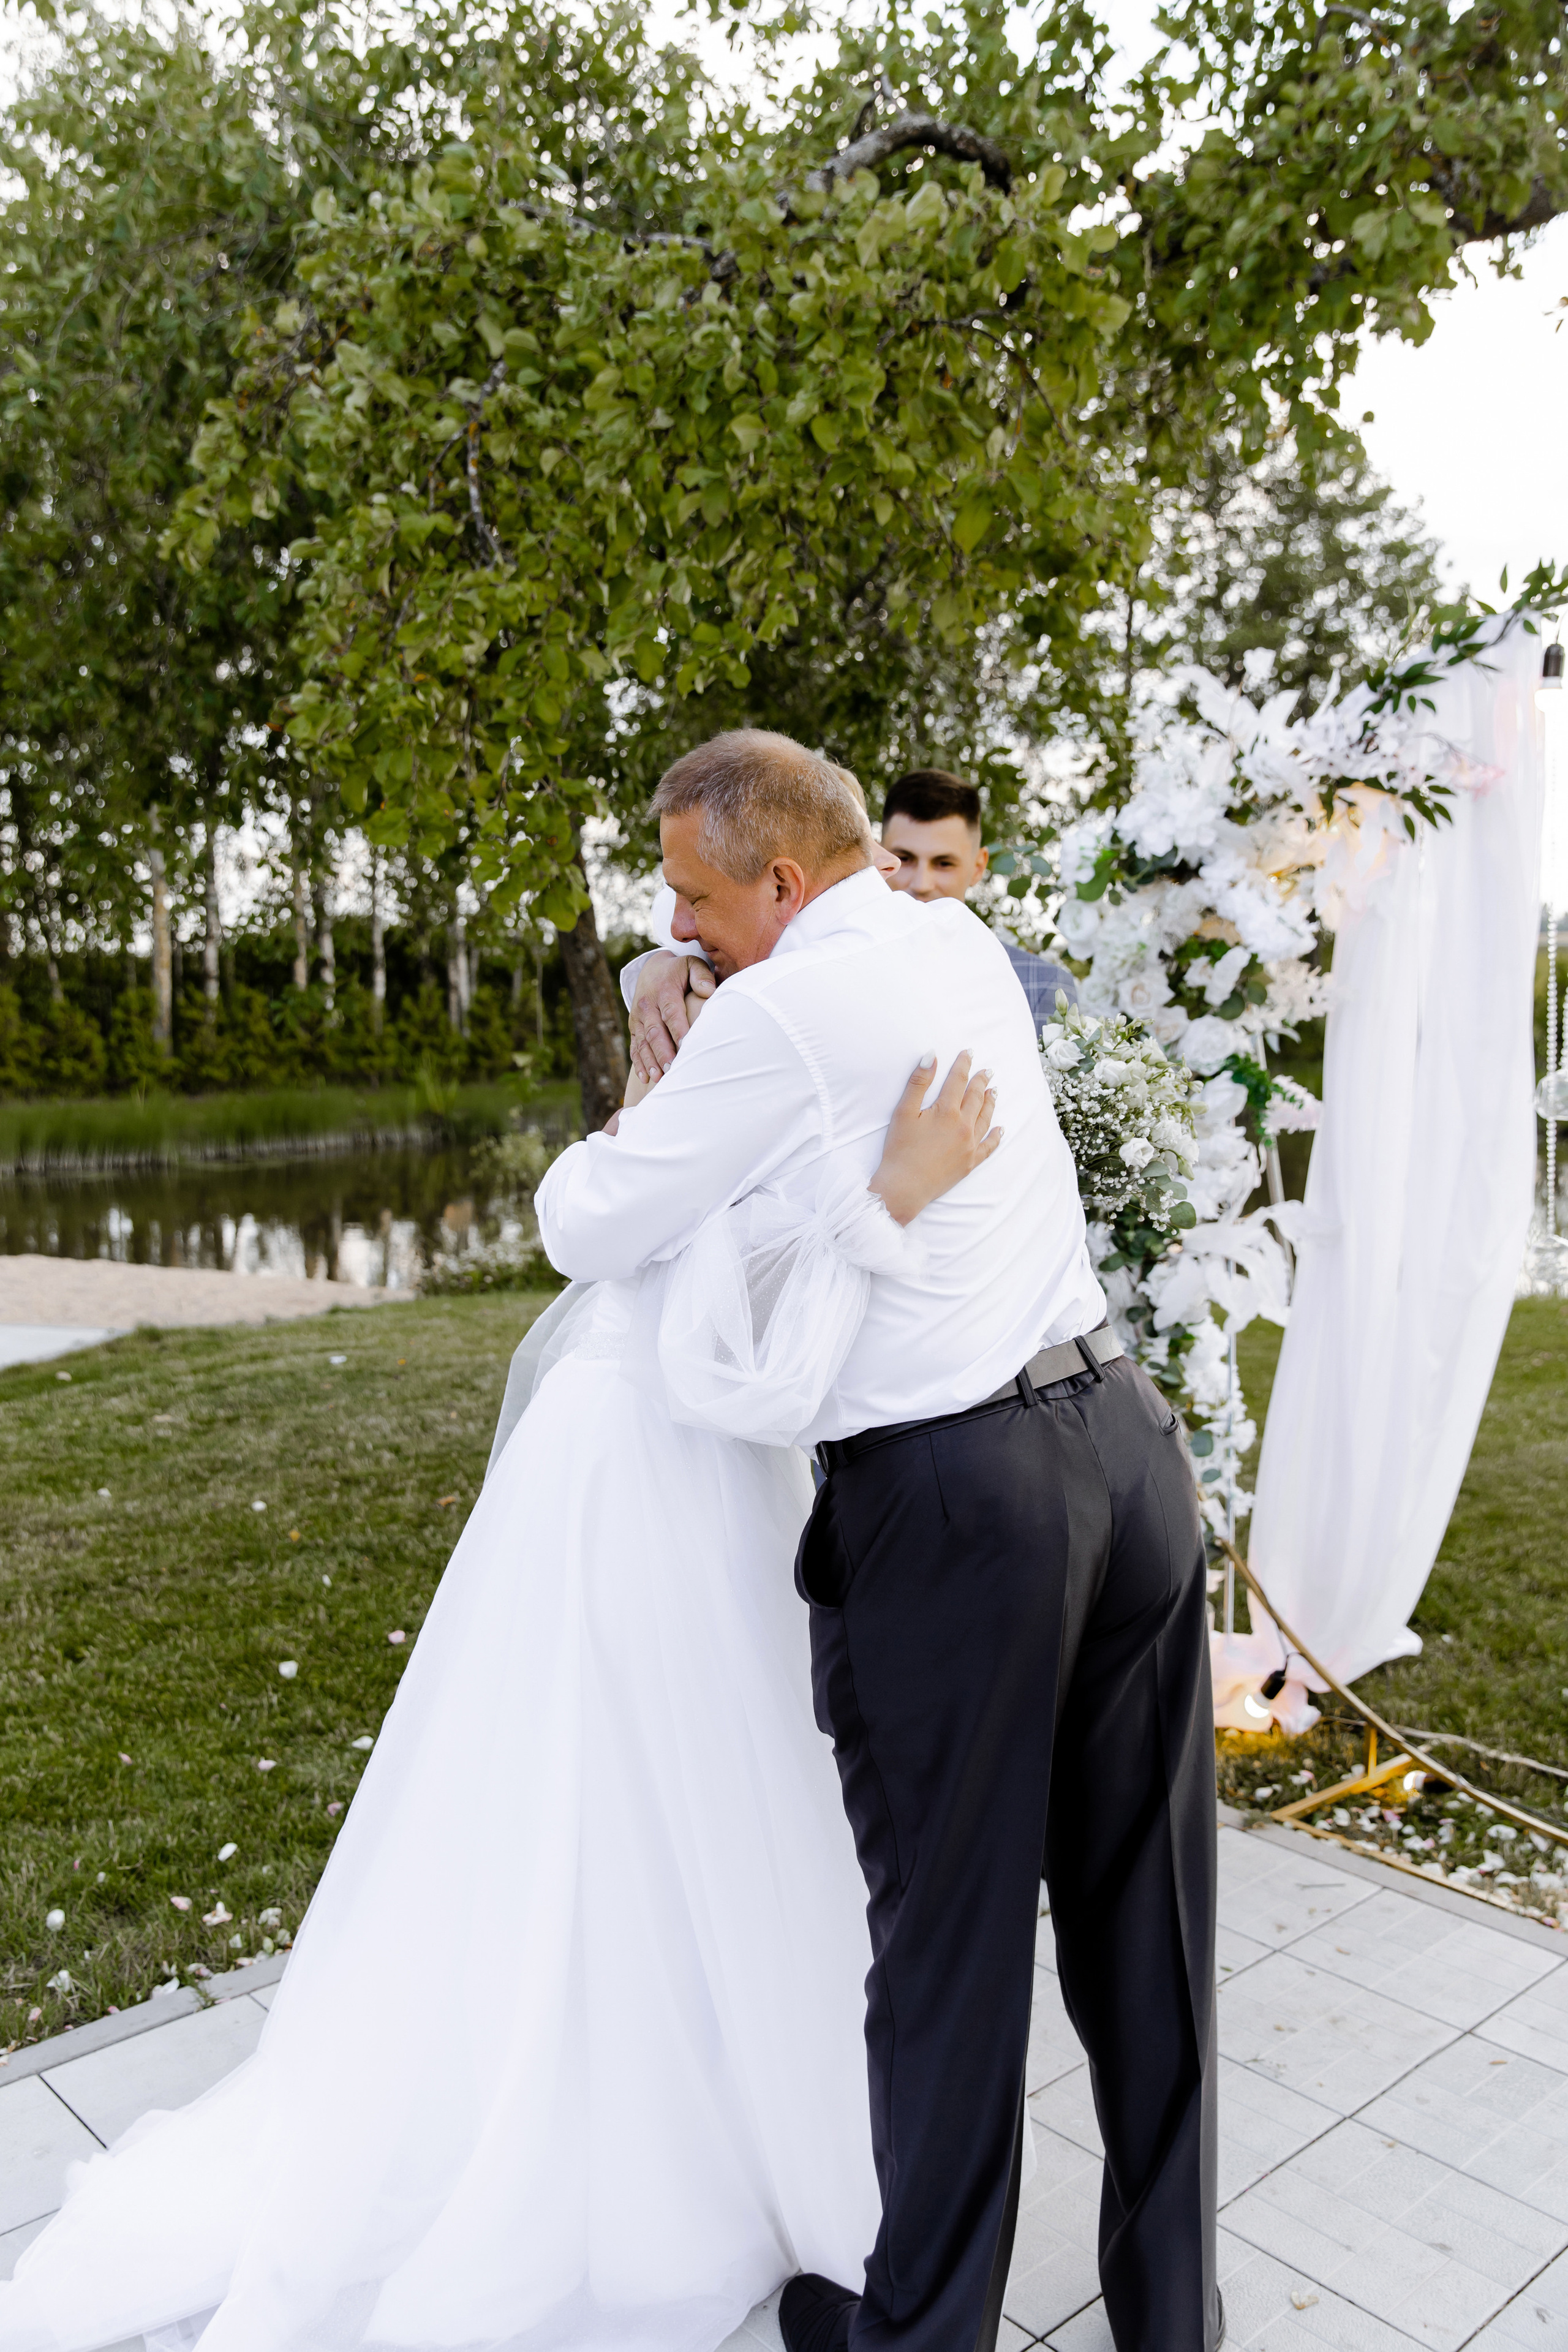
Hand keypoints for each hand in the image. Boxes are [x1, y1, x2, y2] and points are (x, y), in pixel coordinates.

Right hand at [629, 952, 716, 1087]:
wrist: (652, 969)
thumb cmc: (679, 971)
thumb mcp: (691, 964)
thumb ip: (701, 975)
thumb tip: (709, 991)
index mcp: (663, 990)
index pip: (671, 1012)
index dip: (678, 1029)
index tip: (686, 1046)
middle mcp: (647, 1005)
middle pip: (654, 1031)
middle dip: (662, 1051)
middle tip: (672, 1069)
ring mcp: (638, 1017)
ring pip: (642, 1041)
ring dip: (649, 1061)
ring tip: (659, 1078)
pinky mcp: (633, 1026)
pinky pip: (634, 1046)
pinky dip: (638, 1063)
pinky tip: (646, 1078)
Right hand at [868, 1050, 1000, 1226]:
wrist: (904, 1187)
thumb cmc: (900, 1150)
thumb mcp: (903, 1112)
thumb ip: (918, 1082)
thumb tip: (931, 1056)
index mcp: (946, 1111)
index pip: (958, 1081)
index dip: (963, 1065)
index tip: (968, 1053)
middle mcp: (963, 1126)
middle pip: (975, 1097)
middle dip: (981, 1081)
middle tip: (987, 1071)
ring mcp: (969, 1145)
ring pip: (985, 1118)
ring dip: (990, 1102)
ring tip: (994, 1091)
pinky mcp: (970, 1163)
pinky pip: (989, 1146)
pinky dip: (996, 1136)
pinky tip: (1001, 1129)